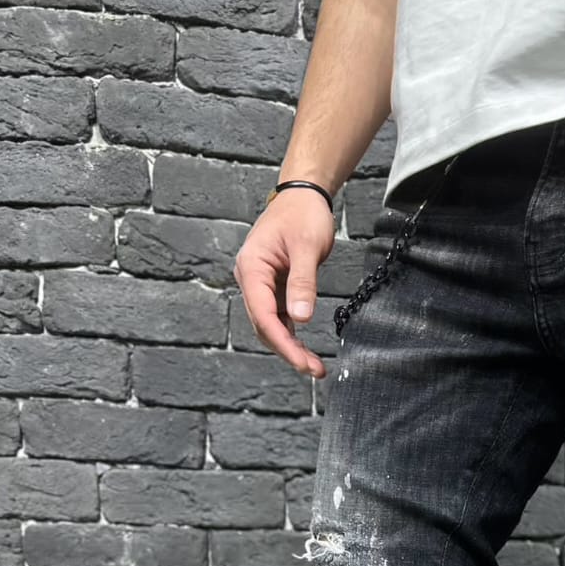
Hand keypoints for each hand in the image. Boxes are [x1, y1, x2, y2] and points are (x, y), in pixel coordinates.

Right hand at [234, 188, 336, 378]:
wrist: (303, 195)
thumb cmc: (303, 214)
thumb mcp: (307, 247)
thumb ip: (303, 283)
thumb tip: (300, 319)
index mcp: (251, 267)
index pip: (262, 315)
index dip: (282, 343)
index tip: (302, 362)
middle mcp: (250, 278)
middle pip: (264, 325)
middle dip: (287, 350)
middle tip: (314, 370)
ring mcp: (260, 284)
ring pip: (270, 324)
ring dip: (290, 346)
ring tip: (314, 366)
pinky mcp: (272, 286)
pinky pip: (278, 316)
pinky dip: (291, 334)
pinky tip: (306, 349)